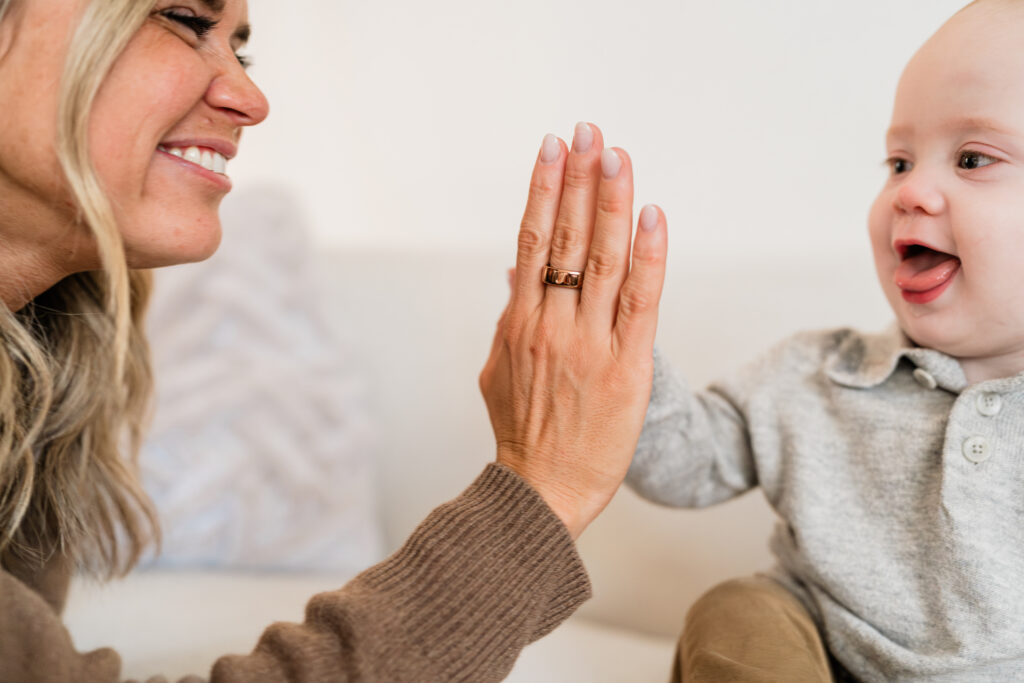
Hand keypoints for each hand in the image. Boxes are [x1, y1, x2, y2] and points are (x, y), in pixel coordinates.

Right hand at [479, 122, 667, 538]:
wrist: (540, 493)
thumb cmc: (521, 433)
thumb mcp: (498, 369)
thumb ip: (508, 318)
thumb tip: (514, 272)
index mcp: (520, 322)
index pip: (531, 239)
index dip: (543, 189)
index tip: (552, 148)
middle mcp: (551, 324)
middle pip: (565, 236)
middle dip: (579, 178)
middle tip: (588, 131)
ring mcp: (589, 344)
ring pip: (601, 258)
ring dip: (611, 201)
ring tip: (617, 155)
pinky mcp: (627, 367)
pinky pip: (640, 301)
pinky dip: (648, 255)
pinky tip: (653, 216)